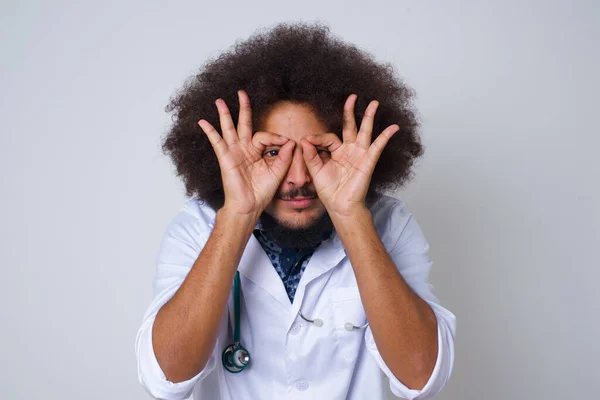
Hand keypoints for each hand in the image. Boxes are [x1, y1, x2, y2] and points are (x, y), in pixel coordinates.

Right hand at [198, 90, 295, 215]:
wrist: (249, 206)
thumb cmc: (261, 192)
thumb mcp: (278, 172)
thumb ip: (285, 156)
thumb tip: (290, 141)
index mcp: (256, 152)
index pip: (265, 135)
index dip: (276, 137)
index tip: (285, 143)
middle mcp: (244, 149)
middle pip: (243, 124)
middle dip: (243, 108)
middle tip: (242, 93)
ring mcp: (234, 152)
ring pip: (229, 128)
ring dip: (224, 114)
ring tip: (219, 100)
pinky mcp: (226, 158)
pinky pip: (217, 142)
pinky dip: (210, 131)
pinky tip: (203, 122)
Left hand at [300, 94, 399, 216]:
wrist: (340, 206)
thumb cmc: (329, 191)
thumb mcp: (315, 171)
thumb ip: (310, 155)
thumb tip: (304, 139)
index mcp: (335, 152)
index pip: (328, 137)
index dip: (317, 138)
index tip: (307, 141)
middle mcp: (348, 150)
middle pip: (350, 126)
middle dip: (351, 111)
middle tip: (352, 96)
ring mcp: (359, 154)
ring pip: (365, 131)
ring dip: (369, 116)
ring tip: (374, 103)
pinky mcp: (368, 161)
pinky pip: (378, 146)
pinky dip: (386, 136)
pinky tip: (394, 127)